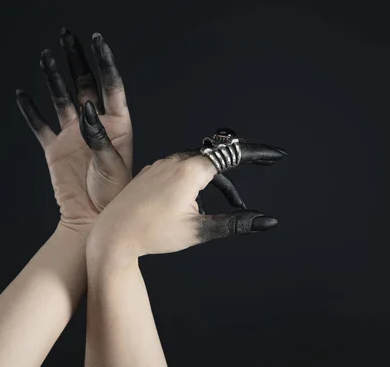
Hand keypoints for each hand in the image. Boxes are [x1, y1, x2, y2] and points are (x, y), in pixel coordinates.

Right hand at [16, 29, 131, 234]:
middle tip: (67, 36)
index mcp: (117, 125)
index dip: (105, 62)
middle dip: (76, 59)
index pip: (110, 86)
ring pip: (61, 99)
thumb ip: (98, 136)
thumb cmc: (112, 196)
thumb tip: (85, 109)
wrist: (92, 220)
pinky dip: (30, 111)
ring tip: (46, 57)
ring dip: (53, 78)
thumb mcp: (110, 165)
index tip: (98, 40)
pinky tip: (23, 95)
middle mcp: (94, 124)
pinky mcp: (55, 148)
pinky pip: (40, 125)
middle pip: (84, 84)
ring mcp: (73, 135)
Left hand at [87, 150, 281, 266]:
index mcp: (190, 171)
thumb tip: (267, 221)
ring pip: (196, 166)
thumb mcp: (198, 230)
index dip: (257, 154)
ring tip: (217, 208)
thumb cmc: (152, 234)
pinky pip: (179, 170)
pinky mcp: (151, 173)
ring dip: (212, 182)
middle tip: (248, 189)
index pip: (232, 155)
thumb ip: (235, 223)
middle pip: (215, 162)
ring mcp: (160, 165)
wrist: (113, 235)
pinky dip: (193, 181)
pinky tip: (190, 203)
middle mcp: (174, 161)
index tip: (276, 154)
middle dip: (233, 177)